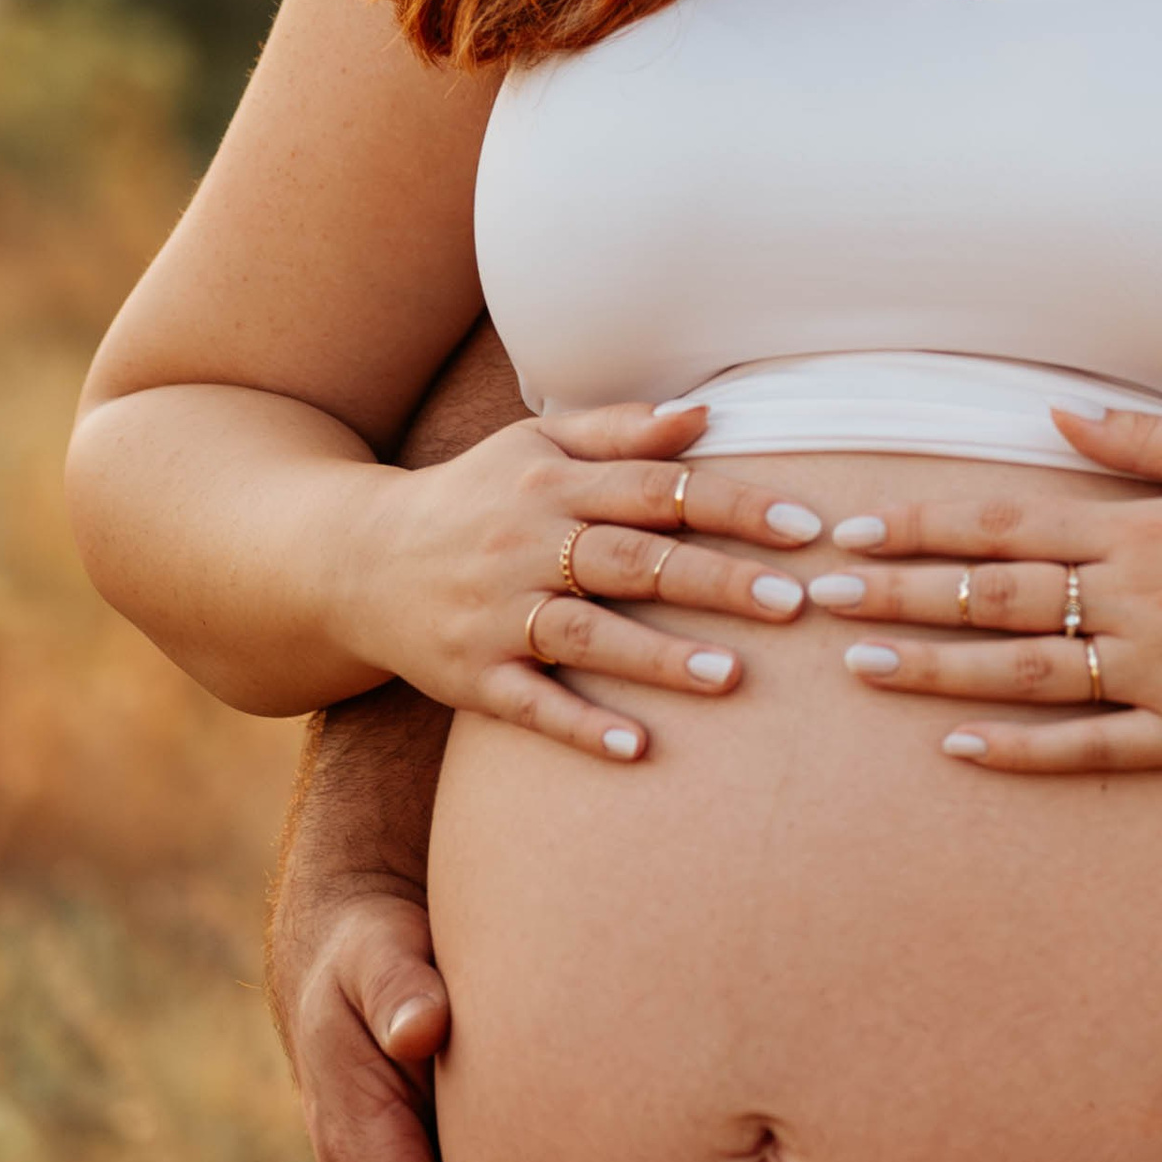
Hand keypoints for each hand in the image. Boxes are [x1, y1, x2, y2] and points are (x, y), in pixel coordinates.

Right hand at [342, 399, 829, 759]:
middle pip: (633, 560)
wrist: (354, 560)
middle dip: (716, 581)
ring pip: (585, 633)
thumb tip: (707, 413)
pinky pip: (529, 703)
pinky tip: (636, 747)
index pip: (658, 490)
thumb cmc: (474, 498)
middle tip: (794, 603)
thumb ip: (623, 431)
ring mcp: (496, 613)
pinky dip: (580, 725)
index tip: (807, 527)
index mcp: (554, 484)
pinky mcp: (470, 674)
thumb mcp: (536, 447)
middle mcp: (526, 544)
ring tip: (731, 676)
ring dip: (658, 657)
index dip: (734, 506)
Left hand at [817, 405, 1161, 769]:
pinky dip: (1023, 751)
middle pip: (997, 600)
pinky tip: (960, 748)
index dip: (923, 530)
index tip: (854, 535)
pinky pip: (1093, 750)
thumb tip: (1054, 420)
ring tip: (862, 668)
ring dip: (937, 673)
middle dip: (901, 598)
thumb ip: (1143, 443)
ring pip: (1028, 677)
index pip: (1007, 525)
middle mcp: (1146, 603)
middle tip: (818, 600)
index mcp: (1149, 530)